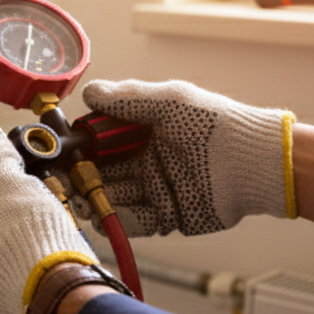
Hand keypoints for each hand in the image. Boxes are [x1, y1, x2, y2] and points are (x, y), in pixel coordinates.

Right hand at [72, 79, 295, 236]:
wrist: (253, 161)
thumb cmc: (215, 123)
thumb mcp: (168, 100)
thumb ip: (127, 98)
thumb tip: (90, 92)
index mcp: (146, 133)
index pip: (103, 142)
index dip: (81, 148)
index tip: (62, 153)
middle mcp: (149, 162)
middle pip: (104, 173)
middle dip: (80, 178)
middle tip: (60, 183)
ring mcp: (159, 190)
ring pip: (116, 197)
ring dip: (94, 200)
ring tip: (75, 201)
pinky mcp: (171, 216)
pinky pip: (138, 221)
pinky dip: (118, 220)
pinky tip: (101, 218)